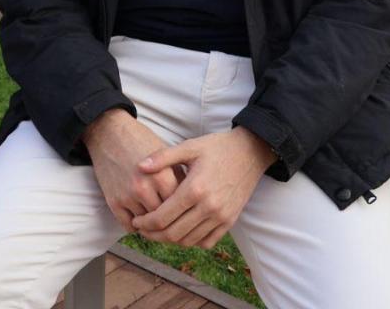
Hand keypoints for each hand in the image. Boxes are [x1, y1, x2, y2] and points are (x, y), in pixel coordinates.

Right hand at [84, 109, 178, 230]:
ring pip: (147, 224)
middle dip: (170, 220)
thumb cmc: (143, 143)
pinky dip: (136, 226)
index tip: (188, 212)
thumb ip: (179, 177)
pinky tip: (142, 220)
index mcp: (164, 176)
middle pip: (164, 217)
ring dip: (153, 225)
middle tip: (175, 222)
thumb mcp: (168, 156)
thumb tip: (192, 201)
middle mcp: (146, 188)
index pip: (181, 205)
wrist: (111, 135)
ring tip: (160, 223)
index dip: (185, 210)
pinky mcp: (113, 202)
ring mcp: (128, 196)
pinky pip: (128, 225)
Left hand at [130, 128, 277, 248]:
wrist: (252, 151)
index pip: (162, 218)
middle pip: (172, 234)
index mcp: (194, 189)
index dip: (144, 224)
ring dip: (170, 240)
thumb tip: (140, 167)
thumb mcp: (190, 146)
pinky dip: (192, 241)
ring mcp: (221, 215)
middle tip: (144, 230)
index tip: (136, 221)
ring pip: (188, 241)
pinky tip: (184, 231)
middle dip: (153, 235)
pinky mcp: (231, 220)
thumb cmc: (219, 147)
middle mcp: (208, 206)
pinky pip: (207, 242)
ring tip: (161, 231)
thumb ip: (163, 157)